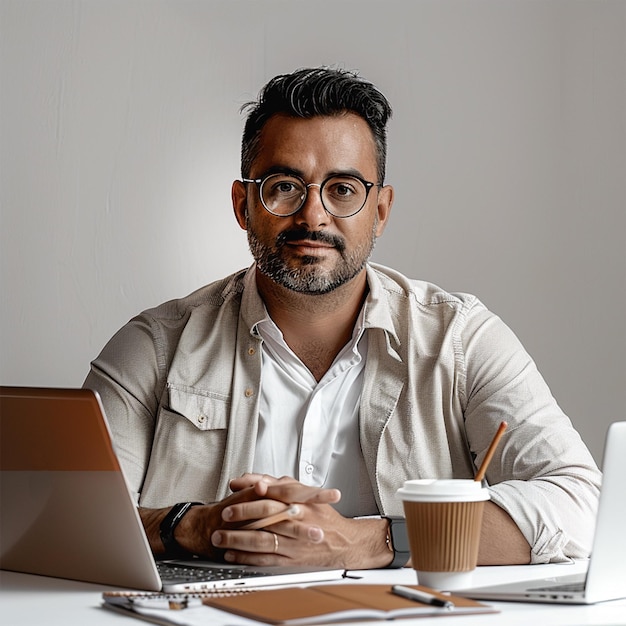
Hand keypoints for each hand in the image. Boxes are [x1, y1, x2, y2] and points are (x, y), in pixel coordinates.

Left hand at [211, 476, 391, 569]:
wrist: (343, 543)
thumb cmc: (322, 515)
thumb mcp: (306, 492)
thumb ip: (280, 483)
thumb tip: (257, 480)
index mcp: (301, 502)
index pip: (274, 493)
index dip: (253, 491)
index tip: (235, 489)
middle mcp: (297, 521)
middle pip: (266, 516)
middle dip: (243, 515)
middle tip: (225, 513)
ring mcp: (294, 543)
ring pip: (263, 540)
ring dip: (239, 540)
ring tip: (221, 537)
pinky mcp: (292, 561)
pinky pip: (266, 559)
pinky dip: (247, 558)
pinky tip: (232, 554)